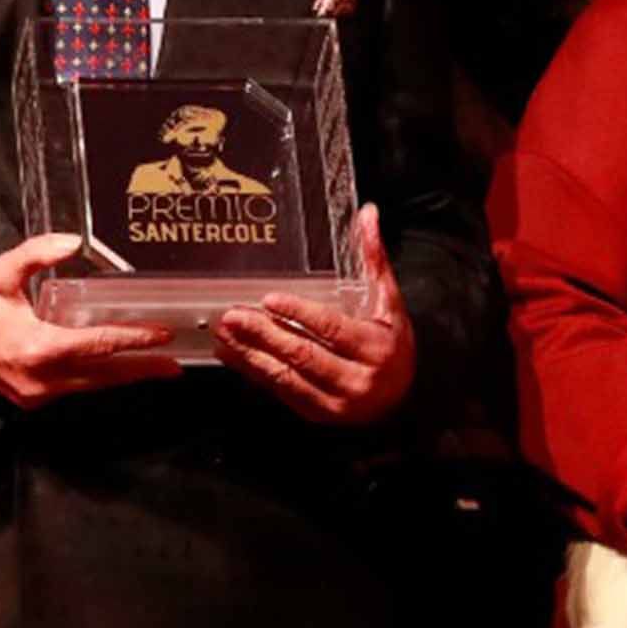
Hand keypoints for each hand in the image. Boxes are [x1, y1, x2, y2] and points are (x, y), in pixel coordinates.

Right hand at [0, 233, 179, 406]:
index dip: (132, 339)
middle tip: (173, 363)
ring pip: (93, 386)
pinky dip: (100, 380)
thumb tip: (69, 242)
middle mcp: (42, 377)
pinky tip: (118, 371)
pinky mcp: (35, 399)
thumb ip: (33, 255)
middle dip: (141, 368)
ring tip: (157, 368)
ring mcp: (39, 393)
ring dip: (126, 377)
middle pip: (104, 374)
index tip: (158, 334)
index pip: (97, 345)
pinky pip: (77, 389)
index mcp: (36, 347)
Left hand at [213, 206, 414, 426]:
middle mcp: (356, 380)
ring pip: (286, 377)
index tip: (270, 301)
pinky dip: (254, 371)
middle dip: (264, 334)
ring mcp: (335, 401)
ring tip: (225, 334)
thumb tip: (368, 215)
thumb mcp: (389, 301)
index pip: (333, 330)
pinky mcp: (316, 412)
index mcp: (376, 348)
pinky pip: (280, 391)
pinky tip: (234, 353)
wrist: (401, 399)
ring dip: (251, 354)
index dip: (300, 315)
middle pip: (303, 355)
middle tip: (234, 316)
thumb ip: (374, 259)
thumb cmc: (393, 345)